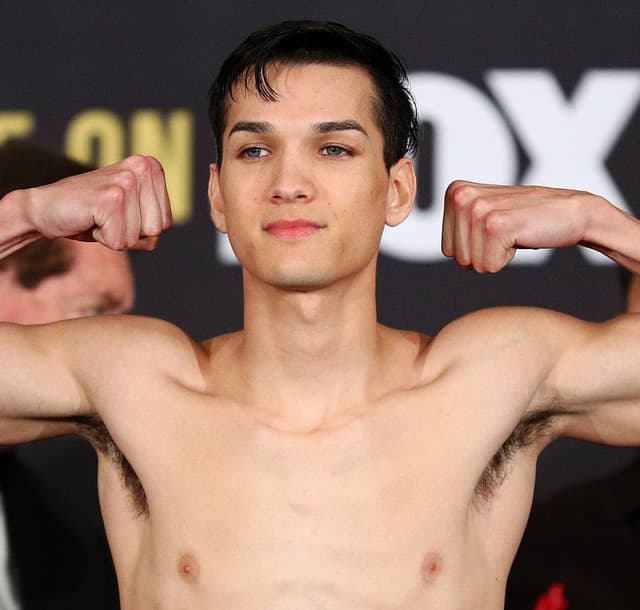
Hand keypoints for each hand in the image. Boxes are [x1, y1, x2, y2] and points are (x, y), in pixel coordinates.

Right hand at [27, 155, 171, 250]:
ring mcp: (126, 181)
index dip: (140, 229)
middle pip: (157, 230)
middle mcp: (142, 167)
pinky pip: (120, 241)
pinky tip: (90, 220)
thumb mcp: (131, 216)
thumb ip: (154, 222)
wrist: (44, 209)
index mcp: (151, 167)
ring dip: (117, 236)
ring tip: (98, 216)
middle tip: (107, 216)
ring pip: (139, 237)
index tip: (119, 214)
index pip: (165, 223)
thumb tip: (157, 233)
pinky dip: (104, 239)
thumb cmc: (91, 215)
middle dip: (132, 234)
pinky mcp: (110, 198)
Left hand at [441, 180, 595, 272]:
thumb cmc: (526, 219)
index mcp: (455, 192)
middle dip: (483, 254)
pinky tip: (520, 237)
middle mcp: (461, 196)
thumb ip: (459, 224)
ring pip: (472, 264)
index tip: (495, 230)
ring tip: (513, 233)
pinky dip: (506, 260)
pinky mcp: (495, 225)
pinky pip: (488, 266)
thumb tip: (443, 249)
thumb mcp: (483, 215)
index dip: (474, 249)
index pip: (447, 249)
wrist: (571, 212)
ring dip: (496, 256)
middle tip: (506, 232)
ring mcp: (478, 209)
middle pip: (457, 258)